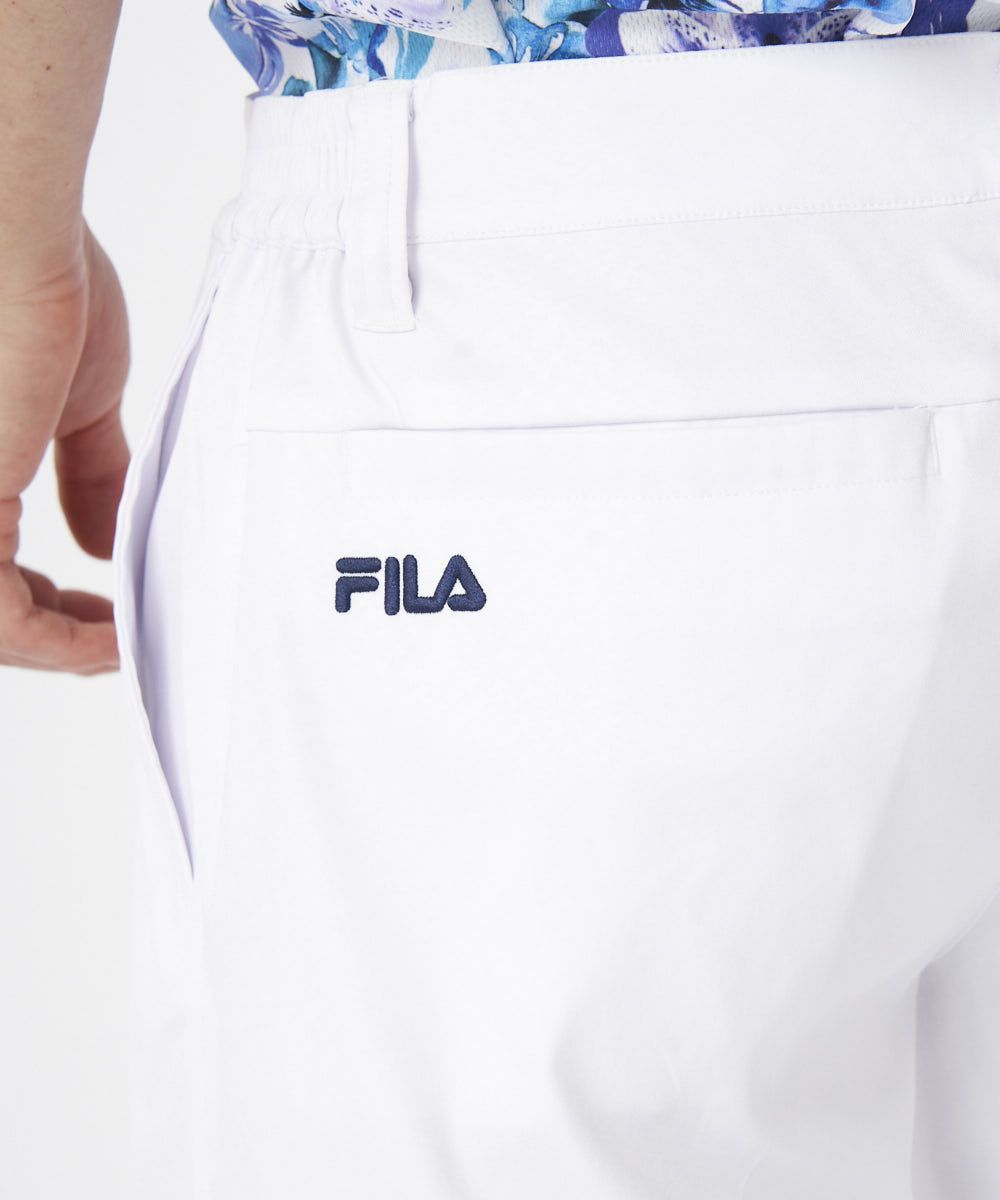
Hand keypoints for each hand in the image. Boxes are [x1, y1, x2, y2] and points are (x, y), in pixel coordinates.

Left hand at [0, 223, 129, 673]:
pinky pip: (2, 619)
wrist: (15, 236)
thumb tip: (102, 540)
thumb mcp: (72, 406)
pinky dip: (61, 644)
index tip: (105, 610)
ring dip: (58, 647)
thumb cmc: (36, 287)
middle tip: (113, 639)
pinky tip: (112, 641)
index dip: (43, 601)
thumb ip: (86, 476)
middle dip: (50, 632)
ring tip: (118, 647)